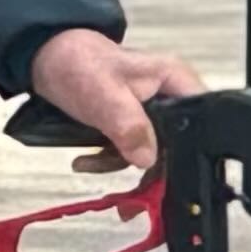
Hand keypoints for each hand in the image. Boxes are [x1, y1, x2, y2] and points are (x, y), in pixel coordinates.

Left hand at [26, 28, 205, 175]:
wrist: (46, 57)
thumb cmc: (78, 63)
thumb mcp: (105, 96)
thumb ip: (129, 126)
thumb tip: (147, 159)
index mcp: (176, 82)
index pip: (204, 122)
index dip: (192, 152)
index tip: (169, 177)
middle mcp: (169, 97)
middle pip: (178, 144)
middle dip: (151, 169)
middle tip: (131, 194)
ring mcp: (150, 111)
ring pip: (152, 152)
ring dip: (121, 164)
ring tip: (92, 165)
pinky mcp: (131, 122)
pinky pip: (131, 150)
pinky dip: (110, 159)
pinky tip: (87, 160)